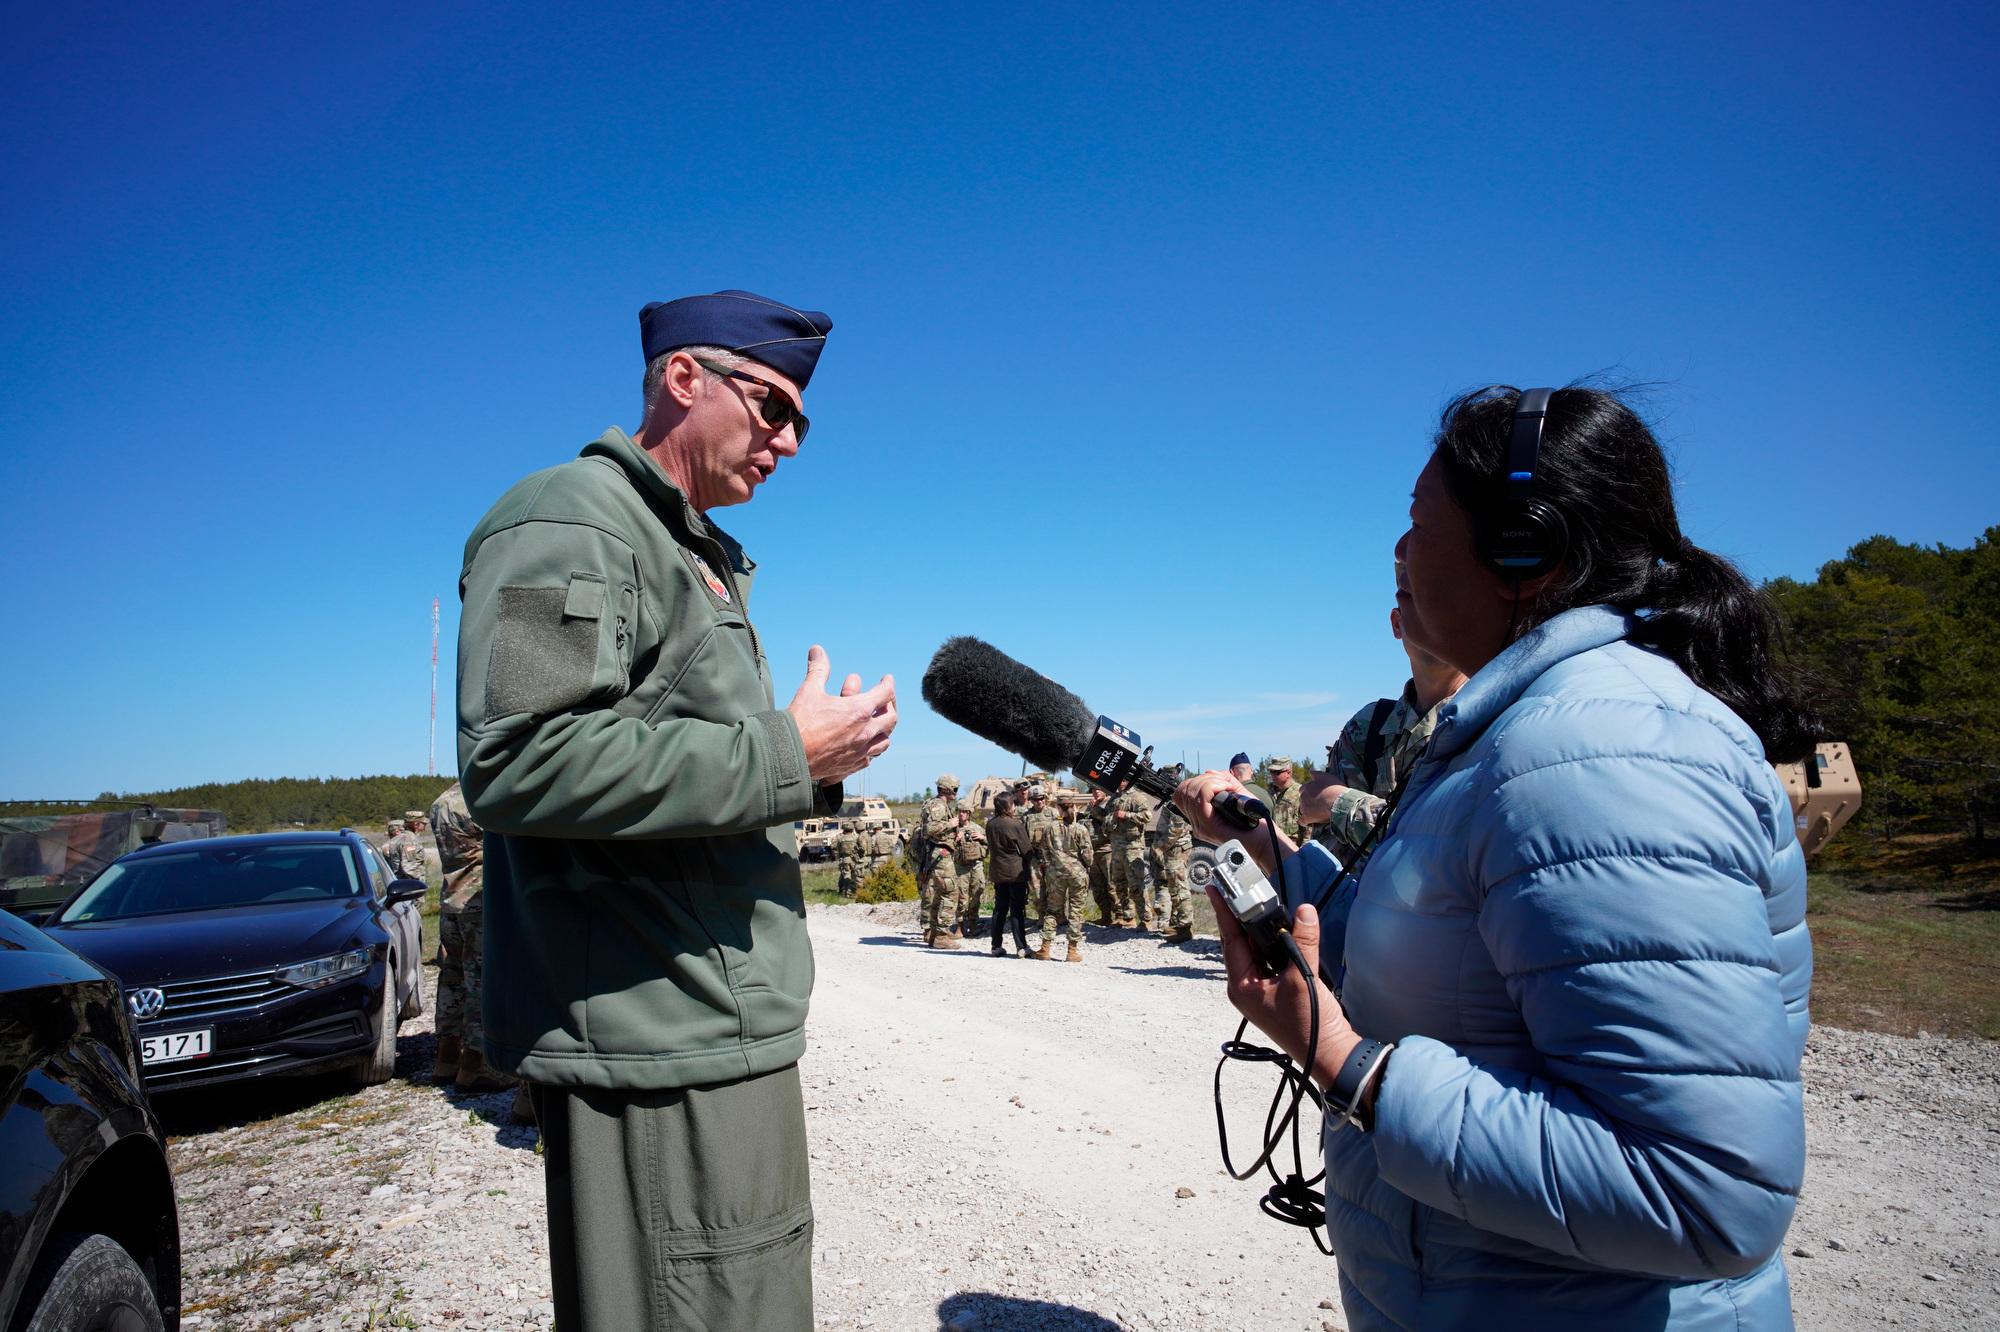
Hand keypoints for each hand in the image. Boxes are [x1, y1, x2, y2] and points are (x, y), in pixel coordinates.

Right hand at [786, 645, 895, 781]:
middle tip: (885, 700)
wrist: (789, 757)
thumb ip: (818, 669)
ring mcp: (861, 751)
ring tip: (878, 723)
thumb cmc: (800, 722)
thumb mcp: (809, 691)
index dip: (888, 683)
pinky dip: (872, 748)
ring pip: (885, 740)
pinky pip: (871, 757)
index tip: (887, 679)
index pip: (885, 693)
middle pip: (891, 718)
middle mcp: (866, 732)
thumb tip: (817, 649)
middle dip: (890, 706)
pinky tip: (865, 745)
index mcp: (860, 711)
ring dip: (884, 729)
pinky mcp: (853, 766)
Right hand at [1172, 770, 1297, 873]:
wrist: (1265, 841)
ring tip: (1227, 787)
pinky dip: (1214, 786)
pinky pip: (1201, 798)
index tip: (1216, 783)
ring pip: (1191, 791)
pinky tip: (1228, 789)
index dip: (1195, 782)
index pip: (1181, 794)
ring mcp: (1201, 825)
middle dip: (1203, 779)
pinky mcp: (1209, 826)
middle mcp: (1197, 823)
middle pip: (1183, 790)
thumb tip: (1209, 772)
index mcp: (1200, 817)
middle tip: (1223, 784)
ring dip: (1210, 782)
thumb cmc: (1254, 821)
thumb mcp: (1237, 795)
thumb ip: (1223, 782)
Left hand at [1209, 889, 1358, 1089]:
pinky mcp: (1274, 992)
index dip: (1225, 912)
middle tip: (1243, 890)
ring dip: (1261, 932)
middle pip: (1241, 944)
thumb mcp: (1304, 977)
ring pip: (1256, 952)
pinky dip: (1274, 946)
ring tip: (1262, 905)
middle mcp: (1245, 988)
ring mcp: (1259, 991)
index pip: (1231, 940)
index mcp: (1242, 985)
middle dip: (1244, 918)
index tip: (1216, 890)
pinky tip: (1282, 932)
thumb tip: (1304, 912)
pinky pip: (1268, 962)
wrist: (1328, 1053)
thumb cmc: (1309, 1023)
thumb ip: (1302, 941)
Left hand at [1300, 774, 1349, 825]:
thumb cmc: (1334, 788)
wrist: (1339, 802)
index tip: (1316, 794)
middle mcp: (1303, 796)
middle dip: (1308, 800)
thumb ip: (1316, 774)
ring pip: (1302, 809)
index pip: (1303, 789)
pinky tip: (1308, 822)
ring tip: (1317, 812)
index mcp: (1307, 787)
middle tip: (1318, 803)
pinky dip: (1304, 821)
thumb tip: (1310, 771)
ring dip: (1308, 810)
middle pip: (1302, 799)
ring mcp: (1304, 807)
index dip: (1310, 792)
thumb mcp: (1326, 776)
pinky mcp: (1307, 817)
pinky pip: (1302, 821)